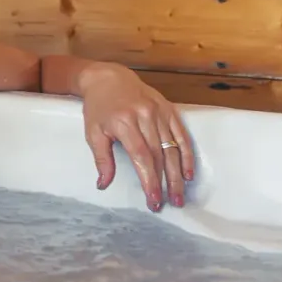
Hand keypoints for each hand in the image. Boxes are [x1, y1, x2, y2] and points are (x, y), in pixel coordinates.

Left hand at [78, 64, 193, 211]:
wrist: (108, 78)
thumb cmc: (98, 108)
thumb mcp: (93, 132)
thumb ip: (102, 159)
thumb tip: (103, 185)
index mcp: (124, 122)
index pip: (141, 157)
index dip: (149, 180)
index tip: (153, 200)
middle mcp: (145, 116)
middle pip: (160, 156)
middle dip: (165, 183)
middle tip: (169, 203)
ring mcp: (159, 112)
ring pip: (172, 148)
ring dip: (177, 175)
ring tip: (179, 196)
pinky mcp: (169, 109)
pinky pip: (181, 134)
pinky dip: (186, 155)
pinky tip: (188, 173)